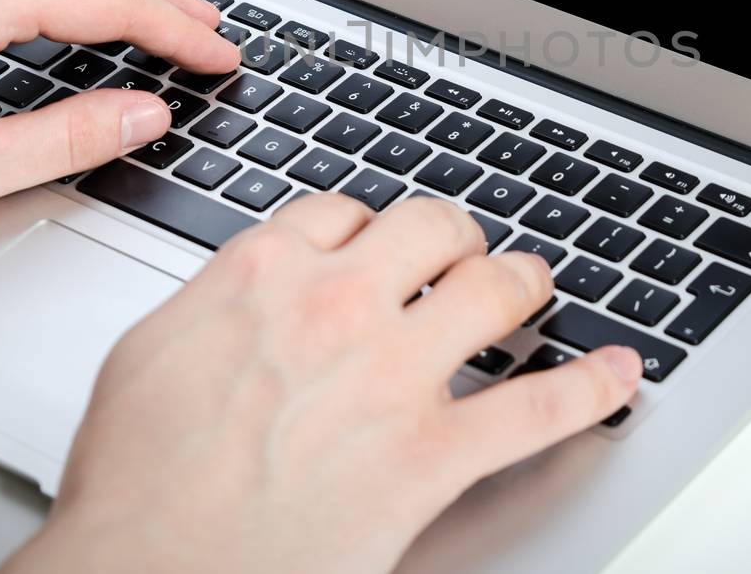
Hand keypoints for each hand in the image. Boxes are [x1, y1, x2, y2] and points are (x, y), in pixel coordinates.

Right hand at [6, 194, 642, 573]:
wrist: (146, 571)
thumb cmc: (133, 483)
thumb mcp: (149, 352)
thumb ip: (217, 301)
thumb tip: (251, 286)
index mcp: (263, 274)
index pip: (343, 213)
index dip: (370, 230)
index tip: (378, 248)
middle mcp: (338, 307)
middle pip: (431, 228)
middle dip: (454, 238)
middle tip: (461, 256)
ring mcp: (394, 377)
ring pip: (495, 292)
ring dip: (523, 282)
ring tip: (532, 288)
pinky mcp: (432, 455)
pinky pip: (538, 408)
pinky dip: (590, 387)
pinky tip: (616, 374)